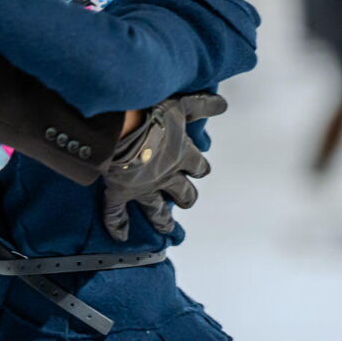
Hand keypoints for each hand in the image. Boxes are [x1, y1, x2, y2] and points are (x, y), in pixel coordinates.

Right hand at [100, 92, 226, 241]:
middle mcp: (166, 174)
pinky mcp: (120, 192)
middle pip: (183, 192)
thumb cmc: (150, 113)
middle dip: (186, 197)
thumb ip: (202, 105)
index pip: (198, 165)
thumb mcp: (181, 104)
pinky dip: (117, 226)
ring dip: (162, 220)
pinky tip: (120, 236)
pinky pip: (117, 214)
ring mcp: (143, 187)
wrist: (122, 128)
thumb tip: (224, 104)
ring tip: (166, 228)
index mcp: (181, 153)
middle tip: (187, 199)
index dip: (199, 168)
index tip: (200, 169)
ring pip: (156, 209)